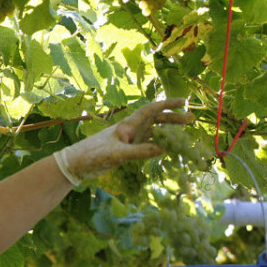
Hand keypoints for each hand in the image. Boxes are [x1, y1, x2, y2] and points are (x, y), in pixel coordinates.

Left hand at [54, 98, 194, 184]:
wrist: (75, 165)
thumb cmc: (92, 155)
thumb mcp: (117, 155)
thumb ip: (139, 152)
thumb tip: (164, 149)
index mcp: (128, 125)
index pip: (151, 110)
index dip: (168, 104)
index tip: (185, 102)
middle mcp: (130, 130)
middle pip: (155, 120)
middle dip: (173, 119)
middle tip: (191, 120)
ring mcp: (128, 140)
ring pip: (153, 133)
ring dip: (167, 132)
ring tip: (184, 136)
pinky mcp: (125, 150)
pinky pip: (147, 145)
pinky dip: (158, 145)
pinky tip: (168, 150)